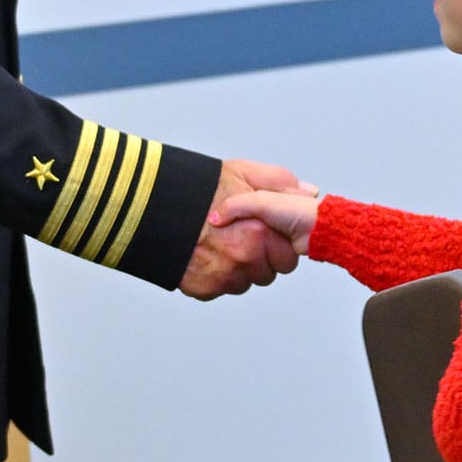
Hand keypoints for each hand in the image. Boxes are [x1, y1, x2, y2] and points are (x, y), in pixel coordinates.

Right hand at [178, 158, 310, 299]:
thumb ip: (279, 182)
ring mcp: (224, 278)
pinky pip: (220, 289)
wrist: (153, 206)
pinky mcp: (205, 289)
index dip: (275, 246)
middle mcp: (245, 260)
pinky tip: (204, 256)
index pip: (287, 259)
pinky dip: (214, 277)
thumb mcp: (241, 172)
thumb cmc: (197, 188)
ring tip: (217, 245)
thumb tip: (309, 192)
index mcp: (259, 233)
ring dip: (236, 270)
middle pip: (266, 274)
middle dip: (257, 260)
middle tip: (236, 239)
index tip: (261, 235)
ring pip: (243, 284)